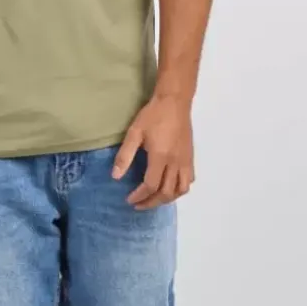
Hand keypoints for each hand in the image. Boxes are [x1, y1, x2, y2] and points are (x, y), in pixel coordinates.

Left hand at [112, 94, 194, 209]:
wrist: (175, 102)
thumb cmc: (153, 115)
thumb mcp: (134, 133)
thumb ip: (125, 155)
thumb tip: (115, 176)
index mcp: (160, 157)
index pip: (150, 185)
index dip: (139, 196)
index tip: (129, 199)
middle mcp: (175, 162)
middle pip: (166, 192)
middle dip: (151, 202)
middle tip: (139, 204)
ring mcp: (185, 161)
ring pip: (181, 190)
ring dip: (167, 199)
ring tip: (154, 199)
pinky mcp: (190, 157)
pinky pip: (189, 180)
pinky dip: (180, 189)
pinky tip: (170, 187)